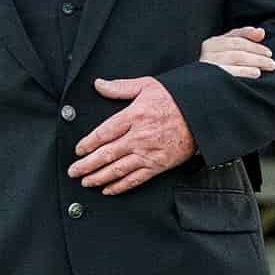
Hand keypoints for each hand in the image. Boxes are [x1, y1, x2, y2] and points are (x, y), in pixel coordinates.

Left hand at [71, 76, 196, 193]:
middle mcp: (139, 137)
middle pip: (107, 154)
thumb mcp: (147, 85)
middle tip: (73, 171)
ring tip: (86, 182)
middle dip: (87, 165)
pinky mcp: (158, 165)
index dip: (88, 143)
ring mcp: (149, 153)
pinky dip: (121, 186)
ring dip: (99, 177)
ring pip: (118, 169)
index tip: (78, 150)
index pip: (104, 133)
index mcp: (134, 116)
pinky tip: (108, 190)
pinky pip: (136, 179)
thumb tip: (98, 84)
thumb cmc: (175, 98)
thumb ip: (120, 87)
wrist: (202, 115)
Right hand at [201, 25, 274, 79]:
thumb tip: (261, 32)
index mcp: (212, 43)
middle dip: (257, 52)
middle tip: (272, 62)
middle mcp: (207, 51)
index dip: (253, 42)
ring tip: (268, 66)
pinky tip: (256, 73)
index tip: (269, 52)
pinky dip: (244, 71)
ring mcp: (207, 63)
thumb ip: (243, 39)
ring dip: (255, 60)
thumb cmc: (217, 71)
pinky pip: (229, 71)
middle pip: (237, 46)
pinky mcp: (208, 77)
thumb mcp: (227, 53)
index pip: (235, 37)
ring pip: (235, 56)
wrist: (195, 95)